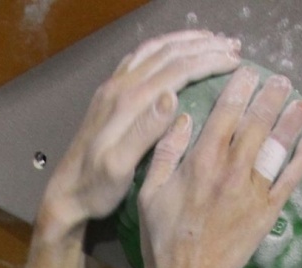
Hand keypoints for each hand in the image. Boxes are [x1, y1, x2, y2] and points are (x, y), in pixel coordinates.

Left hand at [41, 31, 242, 235]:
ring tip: (212, 41)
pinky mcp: (109, 94)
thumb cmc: (96, 188)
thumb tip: (172, 97)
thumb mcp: (119, 168)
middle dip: (203, 45)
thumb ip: (144, 132)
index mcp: (128, 103)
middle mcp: (120, 87)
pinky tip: (175, 51)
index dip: (207, 61)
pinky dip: (164, 48)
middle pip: (168, 53)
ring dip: (185, 41)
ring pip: (154, 50)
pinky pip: (140, 58)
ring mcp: (113, 88)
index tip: (235, 61)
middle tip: (233, 46)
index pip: (176, 69)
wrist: (66, 193)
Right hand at [138, 66, 301, 267]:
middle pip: (257, 122)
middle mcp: (231, 170)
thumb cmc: (162, 239)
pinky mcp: (267, 212)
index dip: (240, 88)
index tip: (248, 74)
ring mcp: (253, 191)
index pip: (227, 112)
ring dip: (290, 120)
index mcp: (201, 161)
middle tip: (280, 81)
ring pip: (278, 146)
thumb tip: (181, 118)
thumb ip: (166, 152)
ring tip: (298, 102)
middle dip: (271, 96)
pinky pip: (290, 179)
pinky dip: (301, 158)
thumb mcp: (150, 192)